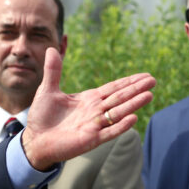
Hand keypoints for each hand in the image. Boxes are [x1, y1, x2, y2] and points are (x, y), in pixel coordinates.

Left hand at [19, 48, 154, 170]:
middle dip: (136, 89)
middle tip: (153, 80)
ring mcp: (95, 125)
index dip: (129, 82)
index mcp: (88, 99)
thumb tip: (50, 49)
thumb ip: (53, 71)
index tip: (145, 75)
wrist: (35, 140)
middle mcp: (95, 111)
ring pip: (118, 113)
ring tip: (149, 95)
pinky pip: (109, 132)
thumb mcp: (47, 90)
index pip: (113, 88)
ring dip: (133, 104)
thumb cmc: (42, 117)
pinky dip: (120, 126)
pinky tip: (133, 118)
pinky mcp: (91, 139)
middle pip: (120, 98)